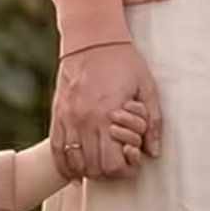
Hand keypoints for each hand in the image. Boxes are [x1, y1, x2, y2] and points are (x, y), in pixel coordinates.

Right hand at [53, 42, 161, 178]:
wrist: (92, 38)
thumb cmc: (123, 61)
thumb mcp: (147, 88)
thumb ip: (153, 122)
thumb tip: (153, 152)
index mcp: (108, 115)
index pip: (112, 164)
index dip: (125, 168)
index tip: (133, 159)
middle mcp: (84, 120)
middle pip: (94, 168)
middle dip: (109, 172)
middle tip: (119, 161)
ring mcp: (67, 118)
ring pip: (74, 163)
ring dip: (89, 170)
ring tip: (101, 163)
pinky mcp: (57, 113)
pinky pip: (56, 150)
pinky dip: (65, 165)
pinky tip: (75, 172)